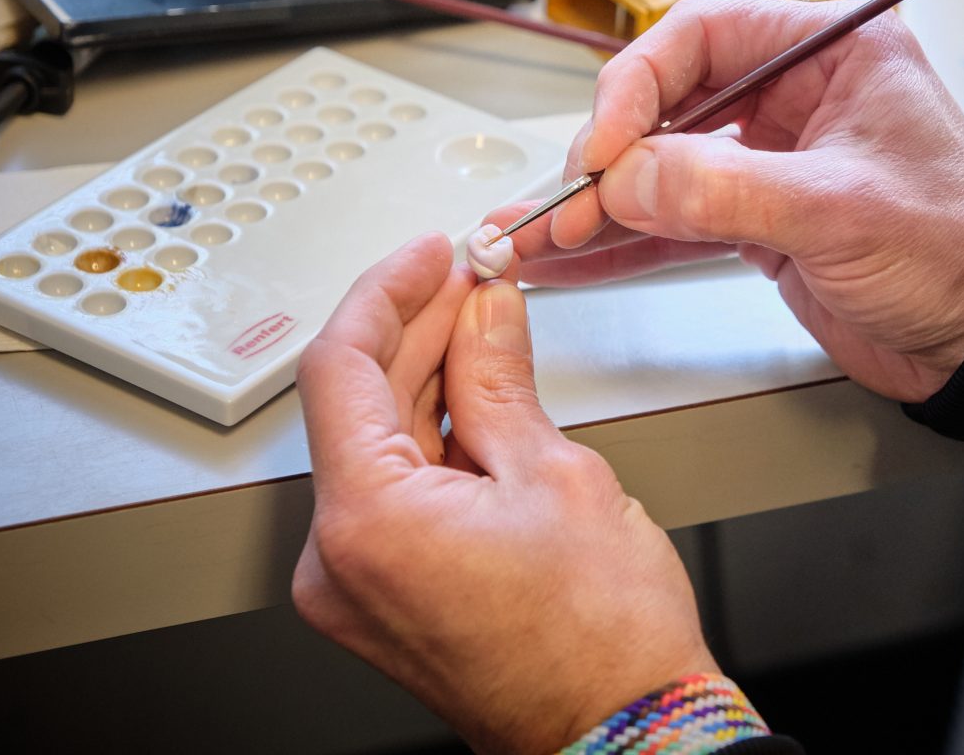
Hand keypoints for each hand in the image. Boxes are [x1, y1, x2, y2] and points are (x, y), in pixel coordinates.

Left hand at [292, 233, 714, 753]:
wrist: (625, 728)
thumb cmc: (601, 637)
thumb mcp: (555, 471)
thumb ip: (499, 376)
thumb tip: (485, 310)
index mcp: (366, 523)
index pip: (341, 368)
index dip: (388, 293)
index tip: (431, 256)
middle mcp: (338, 561)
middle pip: (355, 405)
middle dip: (416, 331)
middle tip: (473, 280)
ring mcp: (357, 586)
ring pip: (375, 446)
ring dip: (425, 379)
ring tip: (486, 327)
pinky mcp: (384, 598)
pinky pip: (392, 492)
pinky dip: (431, 436)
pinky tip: (478, 394)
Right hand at [490, 0, 963, 402]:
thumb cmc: (956, 252)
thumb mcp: (839, 210)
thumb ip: (725, 189)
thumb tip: (626, 179)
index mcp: (832, 49)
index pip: (705, 35)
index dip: (639, 83)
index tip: (602, 146)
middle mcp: (798, 93)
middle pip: (671, 98)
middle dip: (610, 152)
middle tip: (565, 201)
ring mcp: (775, 158)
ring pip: (665, 165)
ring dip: (601, 203)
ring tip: (536, 237)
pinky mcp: (762, 221)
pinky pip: (677, 219)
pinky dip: (625, 242)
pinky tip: (570, 262)